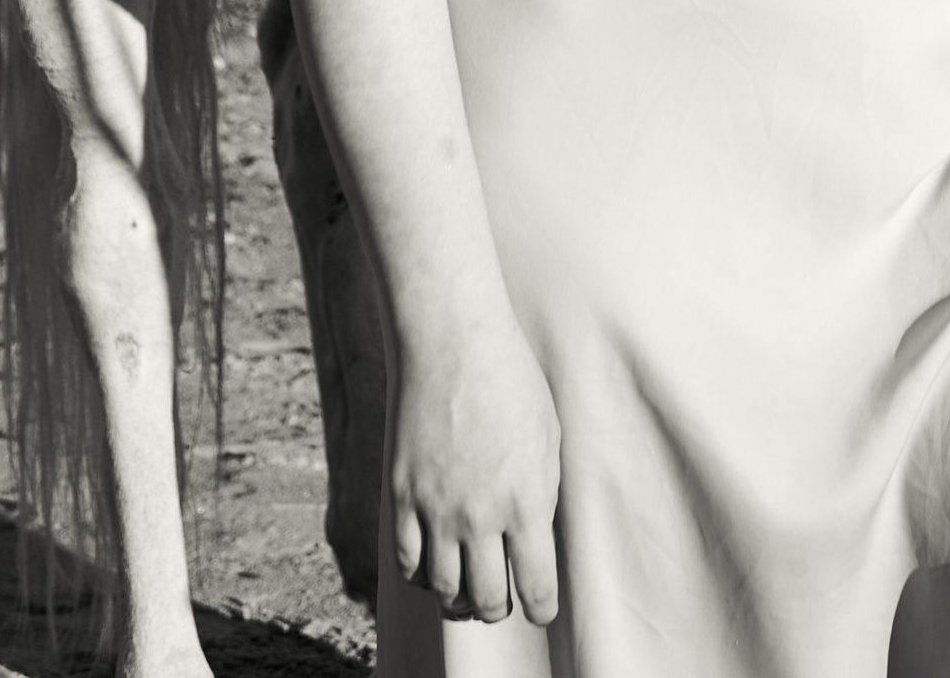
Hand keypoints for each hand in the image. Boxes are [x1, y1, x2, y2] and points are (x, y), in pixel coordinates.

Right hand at [390, 310, 561, 631]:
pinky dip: (423, 574)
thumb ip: (542, 495)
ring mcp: (437, 508)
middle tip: (501, 596)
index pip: (536, 588)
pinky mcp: (403, 495)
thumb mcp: (546, 435)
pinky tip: (433, 563)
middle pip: (486, 601)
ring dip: (459, 598)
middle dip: (497, 608)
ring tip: (467, 585)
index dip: (540, 608)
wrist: (452, 340)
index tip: (540, 608)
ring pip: (445, 591)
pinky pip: (408, 562)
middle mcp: (480, 515)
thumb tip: (533, 538)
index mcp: (526, 501)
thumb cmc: (510, 378)